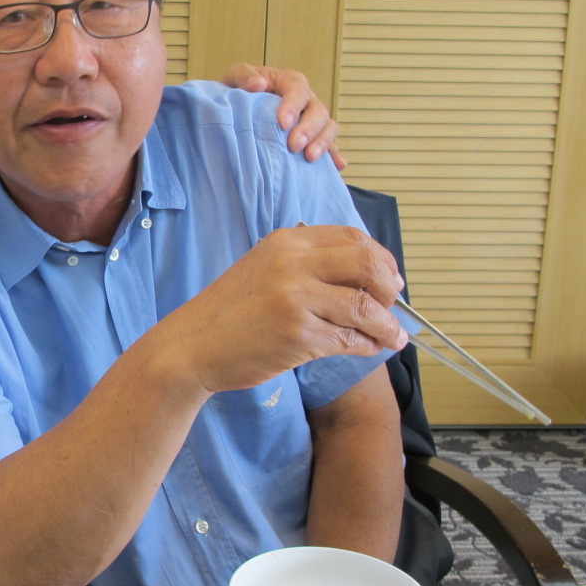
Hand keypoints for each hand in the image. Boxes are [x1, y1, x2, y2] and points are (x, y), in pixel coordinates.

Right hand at [162, 224, 405, 394]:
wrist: (193, 345)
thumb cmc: (231, 311)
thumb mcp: (266, 268)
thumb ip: (308, 264)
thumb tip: (366, 275)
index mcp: (288, 241)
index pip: (353, 238)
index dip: (382, 258)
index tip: (389, 278)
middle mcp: (293, 263)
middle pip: (368, 264)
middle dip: (390, 287)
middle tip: (392, 305)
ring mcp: (296, 299)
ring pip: (365, 307)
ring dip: (387, 325)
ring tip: (392, 337)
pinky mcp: (298, 335)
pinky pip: (349, 339)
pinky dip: (367, 346)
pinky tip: (368, 348)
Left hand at [222, 63, 345, 170]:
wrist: (237, 111)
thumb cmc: (239, 92)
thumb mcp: (235, 77)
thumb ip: (244, 76)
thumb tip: (258, 85)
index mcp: (288, 82)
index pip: (297, 88)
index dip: (293, 105)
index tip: (283, 123)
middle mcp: (306, 100)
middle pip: (318, 110)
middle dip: (309, 128)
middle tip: (294, 146)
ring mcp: (312, 120)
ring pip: (328, 127)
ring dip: (323, 142)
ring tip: (310, 157)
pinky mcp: (313, 138)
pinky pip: (330, 146)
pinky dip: (334, 156)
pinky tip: (338, 166)